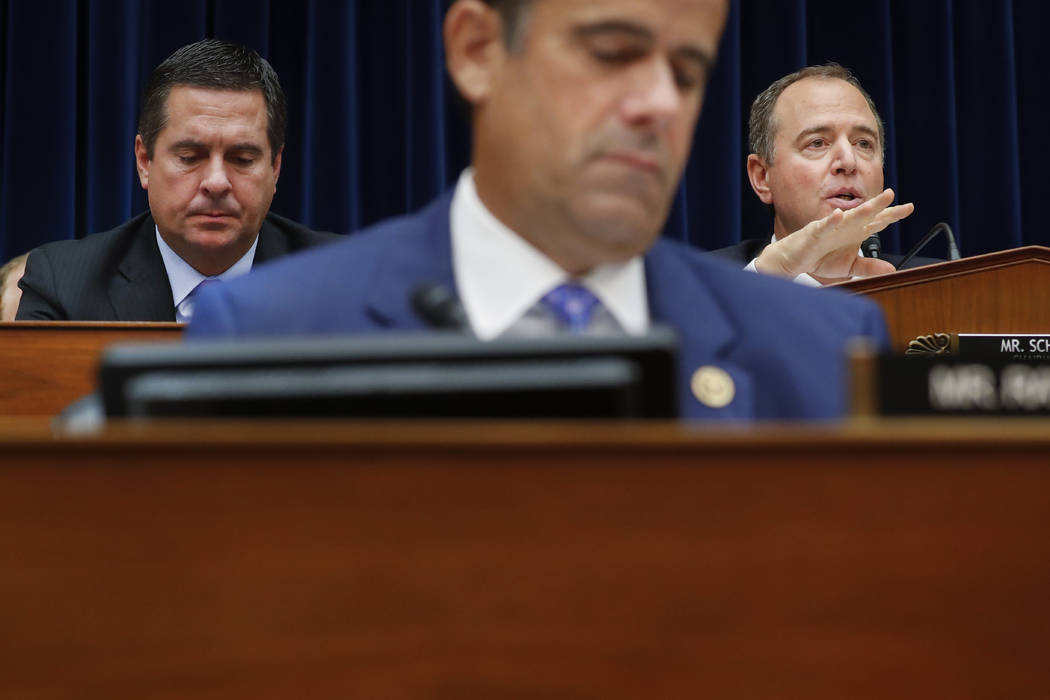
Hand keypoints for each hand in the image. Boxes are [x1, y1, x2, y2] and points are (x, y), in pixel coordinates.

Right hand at [754, 188, 914, 283]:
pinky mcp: (815, 233)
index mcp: (855, 232)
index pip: (877, 221)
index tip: (909, 208)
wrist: (794, 260)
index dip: (892, 214)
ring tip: (871, 206)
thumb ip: (869, 267)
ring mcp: (830, 228)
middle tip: (891, 195)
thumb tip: (891, 269)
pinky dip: (830, 221)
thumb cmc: (821, 258)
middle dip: (878, 205)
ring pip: (846, 217)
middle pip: (865, 214)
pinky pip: (823, 226)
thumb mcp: (849, 267)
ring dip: (859, 211)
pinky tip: (837, 216)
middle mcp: (845, 226)